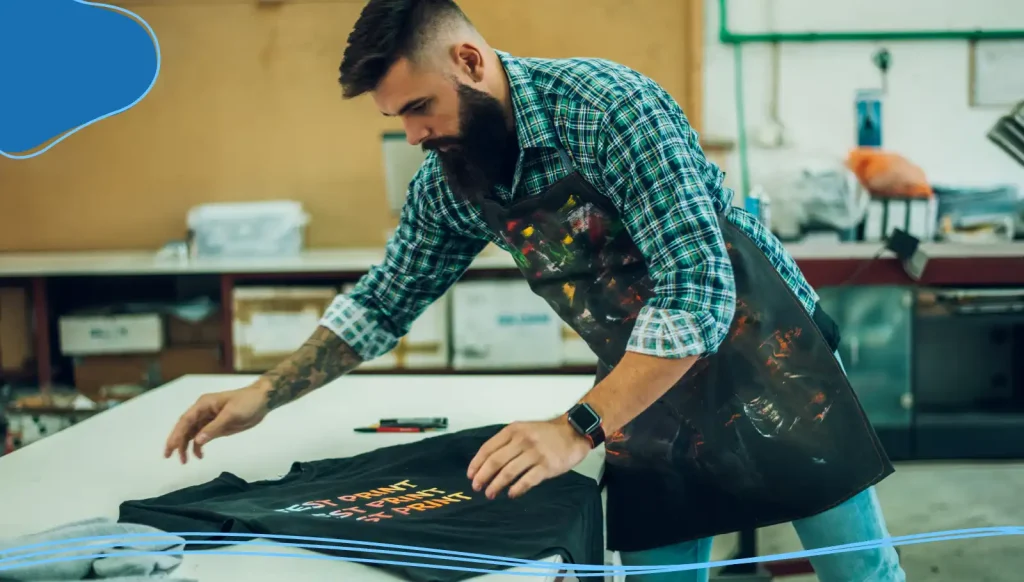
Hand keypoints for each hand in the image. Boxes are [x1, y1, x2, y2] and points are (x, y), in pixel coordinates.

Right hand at [163, 381, 271, 463]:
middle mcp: (203, 411)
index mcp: (204, 404)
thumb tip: (197, 440)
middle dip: (177, 441)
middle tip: (169, 456)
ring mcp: (209, 419)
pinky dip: (199, 446)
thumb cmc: (247, 403)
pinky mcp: (216, 426)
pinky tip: (199, 456)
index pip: (186, 420)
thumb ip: (214, 428)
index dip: (177, 434)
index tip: (171, 447)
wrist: (262, 401)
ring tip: (184, 461)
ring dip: (187, 446)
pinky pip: (203, 436)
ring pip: (192, 433)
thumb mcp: (231, 415)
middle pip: (185, 427)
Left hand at [466, 418, 591, 499]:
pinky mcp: (547, 466)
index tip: (470, 475)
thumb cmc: (546, 434)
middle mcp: (522, 440)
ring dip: (496, 485)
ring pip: (509, 472)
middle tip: (476, 487)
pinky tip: (511, 494)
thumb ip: (507, 442)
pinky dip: (516, 489)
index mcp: (513, 431)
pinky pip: (527, 480)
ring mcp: (535, 453)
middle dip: (483, 476)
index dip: (476, 463)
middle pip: (496, 461)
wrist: (573, 432)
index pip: (488, 448)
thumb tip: (487, 462)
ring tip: (490, 494)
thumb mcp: (524, 429)